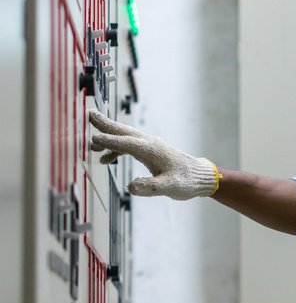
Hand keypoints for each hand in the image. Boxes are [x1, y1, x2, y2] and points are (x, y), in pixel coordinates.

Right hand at [89, 111, 220, 200]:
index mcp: (152, 150)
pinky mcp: (150, 151)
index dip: (110, 141)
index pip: (127, 143)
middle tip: (89, 114)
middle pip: (124, 132)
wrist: (199, 176)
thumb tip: (130, 187)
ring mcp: (150, 146)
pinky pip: (129, 146)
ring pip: (125, 137)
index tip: (94, 138)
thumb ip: (150, 187)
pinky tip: (106, 160)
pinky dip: (116, 149)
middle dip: (106, 125)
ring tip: (91, 143)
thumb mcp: (169, 187)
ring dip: (108, 137)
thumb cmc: (186, 181)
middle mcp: (149, 144)